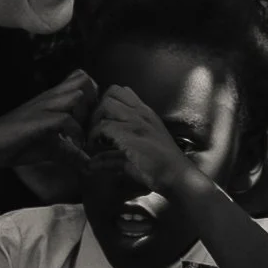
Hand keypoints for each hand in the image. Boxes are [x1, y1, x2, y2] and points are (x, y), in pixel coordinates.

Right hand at [0, 71, 97, 172]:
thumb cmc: (18, 144)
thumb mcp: (51, 148)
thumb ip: (70, 151)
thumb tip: (89, 164)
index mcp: (53, 99)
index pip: (82, 80)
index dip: (95, 95)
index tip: (95, 118)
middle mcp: (50, 98)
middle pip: (84, 81)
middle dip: (95, 101)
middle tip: (94, 125)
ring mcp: (42, 107)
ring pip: (76, 95)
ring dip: (86, 115)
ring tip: (86, 134)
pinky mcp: (36, 120)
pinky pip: (64, 118)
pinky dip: (75, 132)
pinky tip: (75, 144)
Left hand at [89, 85, 203, 200]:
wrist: (176, 176)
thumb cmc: (161, 166)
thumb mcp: (136, 154)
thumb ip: (113, 155)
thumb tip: (91, 164)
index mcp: (145, 113)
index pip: (121, 91)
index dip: (104, 102)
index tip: (100, 121)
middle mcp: (141, 113)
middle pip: (110, 94)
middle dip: (96, 111)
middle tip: (93, 131)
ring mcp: (137, 122)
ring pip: (105, 106)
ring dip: (94, 123)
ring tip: (94, 140)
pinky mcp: (131, 135)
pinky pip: (104, 126)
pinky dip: (94, 137)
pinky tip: (95, 149)